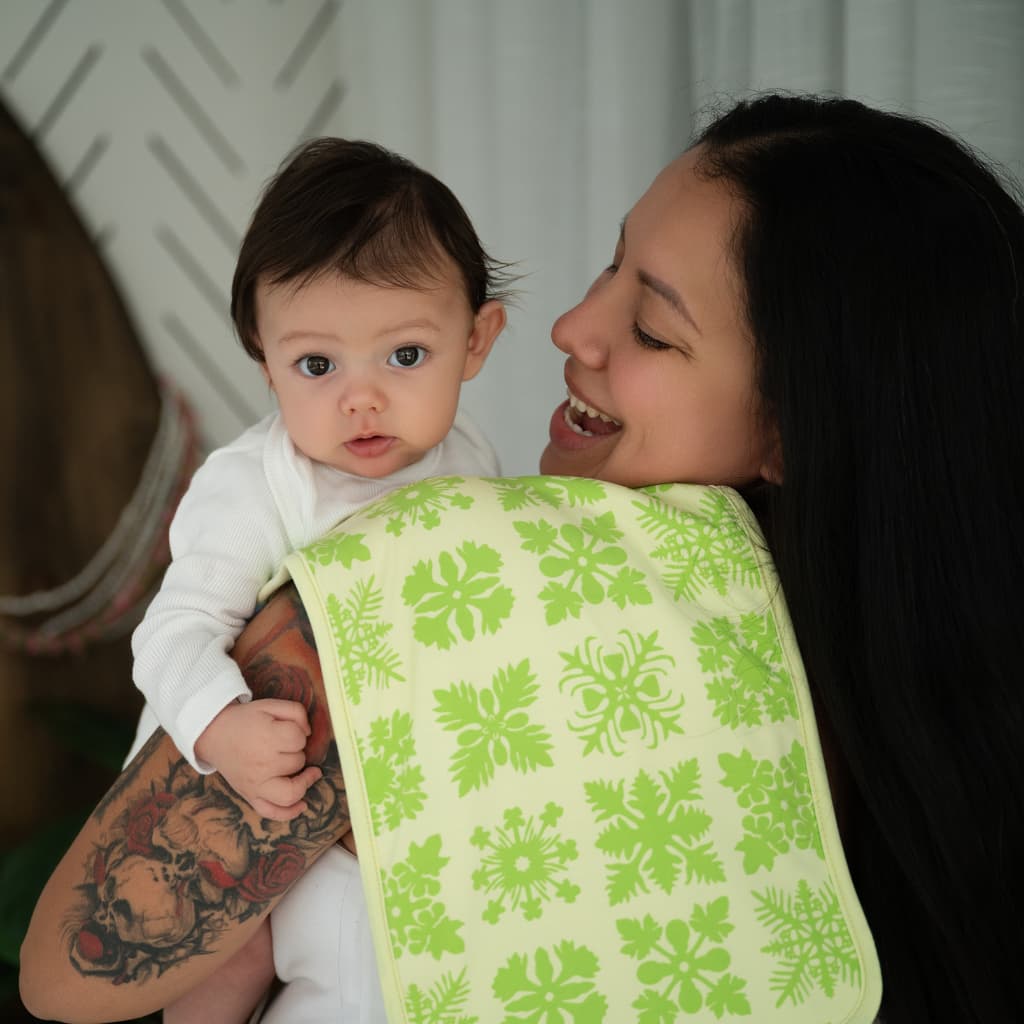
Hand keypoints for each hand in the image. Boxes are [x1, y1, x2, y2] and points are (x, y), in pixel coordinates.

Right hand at [195, 699, 321, 819]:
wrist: (214, 734)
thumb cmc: (245, 720)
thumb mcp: (270, 705)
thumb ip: (296, 712)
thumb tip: (308, 732)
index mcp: (266, 738)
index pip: (299, 739)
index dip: (299, 732)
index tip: (290, 730)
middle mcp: (261, 764)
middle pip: (297, 762)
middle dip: (297, 751)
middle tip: (285, 745)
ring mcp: (255, 784)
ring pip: (292, 791)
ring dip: (303, 781)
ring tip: (309, 773)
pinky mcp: (250, 796)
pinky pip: (271, 812)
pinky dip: (289, 812)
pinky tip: (302, 805)